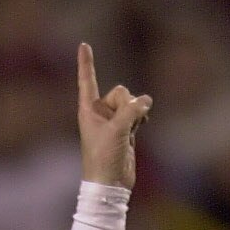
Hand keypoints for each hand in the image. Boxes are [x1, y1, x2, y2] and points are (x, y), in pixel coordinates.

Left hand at [76, 42, 150, 189]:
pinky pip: (138, 112)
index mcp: (88, 110)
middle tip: (123, 125)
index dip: (86, 63)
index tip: (84, 44)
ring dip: (136, 113)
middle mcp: (99, 112)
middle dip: (127, 104)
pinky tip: (141, 125)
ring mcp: (113, 120)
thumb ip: (132, 110)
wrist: (110, 184)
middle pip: (120, 91)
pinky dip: (142, 116)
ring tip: (130, 132)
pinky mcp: (126, 129)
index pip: (87, 80)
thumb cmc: (104, 158)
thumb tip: (146, 101)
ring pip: (131, 102)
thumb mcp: (117, 129)